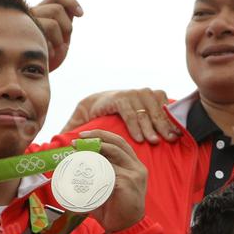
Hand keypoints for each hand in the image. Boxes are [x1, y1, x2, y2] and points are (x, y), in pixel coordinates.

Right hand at [30, 0, 82, 71]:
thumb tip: (77, 12)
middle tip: (64, 42)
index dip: (72, 1)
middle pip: (58, 9)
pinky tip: (47, 55)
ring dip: (60, 40)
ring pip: (53, 24)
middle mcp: (31, 12)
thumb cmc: (47, 57)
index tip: (81, 14)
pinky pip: (45, 39)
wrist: (29, 72)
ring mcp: (25, 23)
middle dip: (67, 27)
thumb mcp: (61, 38)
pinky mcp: (23, 36)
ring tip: (56, 50)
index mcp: (41, 9)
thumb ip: (66, 25)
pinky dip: (52, 49)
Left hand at [63, 89, 178, 143]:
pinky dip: (169, 112)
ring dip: (162, 120)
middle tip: (156, 142)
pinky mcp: (151, 93)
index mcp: (111, 98)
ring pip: (154, 103)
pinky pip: (163, 100)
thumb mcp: (77, 121)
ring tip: (169, 137)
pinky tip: (175, 127)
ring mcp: (140, 91)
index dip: (133, 123)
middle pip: (143, 106)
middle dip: (151, 125)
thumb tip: (58, 140)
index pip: (125, 107)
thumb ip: (70, 129)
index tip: (140, 139)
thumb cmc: (89, 115)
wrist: (98, 99)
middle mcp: (127, 92)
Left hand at [80, 129, 148, 232]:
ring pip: (113, 154)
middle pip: (118, 143)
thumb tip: (76, 165)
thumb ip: (99, 174)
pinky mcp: (128, 183)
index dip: (103, 136)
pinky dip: (96, 168)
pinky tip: (85, 168)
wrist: (125, 228)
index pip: (120, 143)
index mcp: (134, 166)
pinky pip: (110, 170)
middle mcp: (137, 167)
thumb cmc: (114, 208)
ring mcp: (134, 174)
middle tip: (78, 140)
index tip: (84, 136)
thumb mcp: (107, 186)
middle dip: (97, 137)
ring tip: (79, 151)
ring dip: (94, 150)